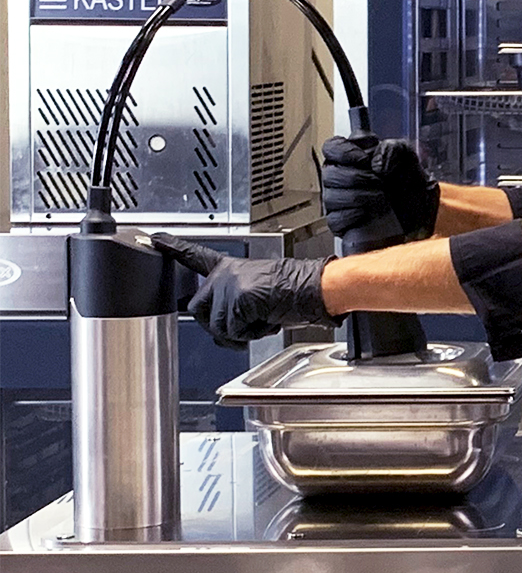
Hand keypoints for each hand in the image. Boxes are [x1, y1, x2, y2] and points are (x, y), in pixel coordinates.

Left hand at [150, 233, 335, 349]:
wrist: (314, 288)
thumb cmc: (295, 289)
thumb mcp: (259, 290)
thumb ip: (234, 300)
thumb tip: (224, 327)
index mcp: (230, 268)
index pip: (194, 255)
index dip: (172, 248)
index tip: (154, 240)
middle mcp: (225, 274)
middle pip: (198, 308)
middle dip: (219, 324)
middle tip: (246, 322)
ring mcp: (228, 286)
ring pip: (216, 325)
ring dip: (240, 331)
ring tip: (262, 318)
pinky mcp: (236, 299)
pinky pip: (234, 331)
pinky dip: (252, 332)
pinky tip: (267, 319)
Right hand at [321, 135, 439, 239]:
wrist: (420, 212)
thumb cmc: (409, 182)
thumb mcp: (407, 157)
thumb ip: (392, 149)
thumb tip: (376, 165)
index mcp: (352, 155)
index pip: (332, 147)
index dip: (344, 151)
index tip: (364, 158)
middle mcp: (340, 175)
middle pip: (330, 172)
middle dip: (358, 177)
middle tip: (379, 181)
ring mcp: (336, 200)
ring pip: (331, 196)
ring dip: (360, 196)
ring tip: (380, 197)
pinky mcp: (339, 222)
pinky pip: (336, 218)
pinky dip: (354, 214)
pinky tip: (369, 212)